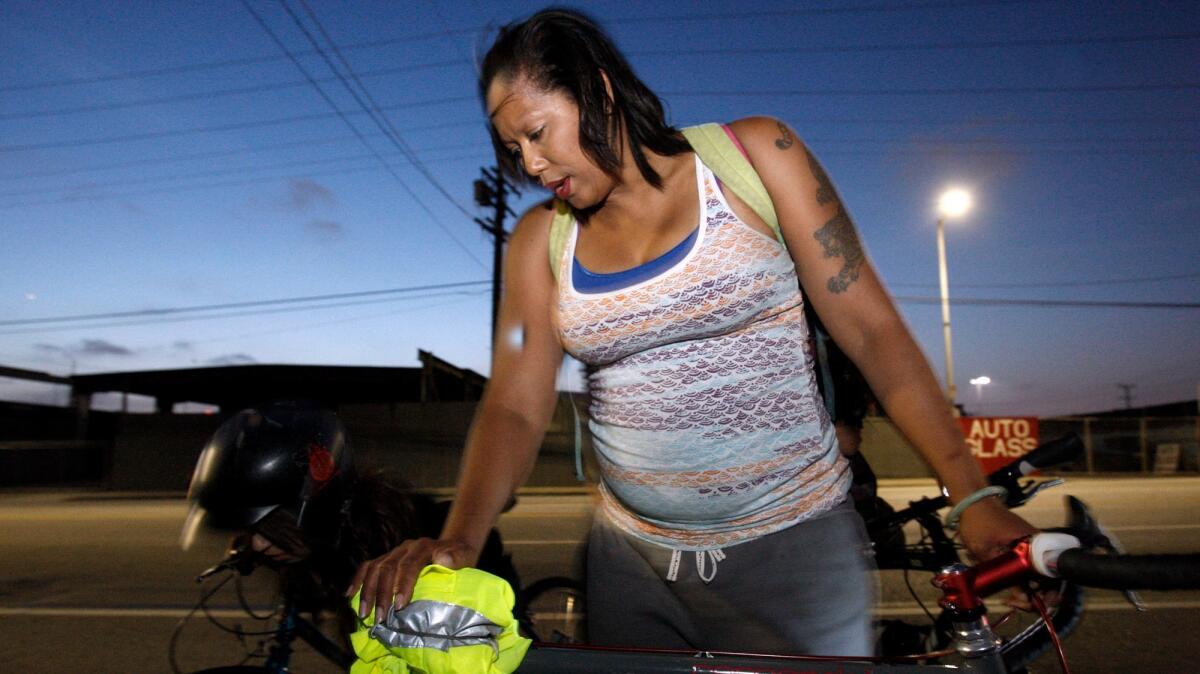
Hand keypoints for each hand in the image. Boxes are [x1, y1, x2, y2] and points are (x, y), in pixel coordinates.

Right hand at [347, 537, 477, 620]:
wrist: (453, 547)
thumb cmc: (459, 557)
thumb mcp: (463, 556)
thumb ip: (456, 558)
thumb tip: (444, 559)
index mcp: (423, 547)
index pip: (409, 565)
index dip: (403, 585)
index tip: (400, 606)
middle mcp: (405, 547)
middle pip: (387, 568)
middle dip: (381, 594)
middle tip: (379, 618)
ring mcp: (394, 552)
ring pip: (374, 568)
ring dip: (367, 591)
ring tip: (364, 614)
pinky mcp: (387, 558)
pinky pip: (368, 567)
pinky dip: (358, 580)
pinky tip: (350, 596)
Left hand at [955, 498, 1057, 610]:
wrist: (972, 501)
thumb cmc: (979, 523)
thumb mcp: (987, 553)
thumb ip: (1007, 575)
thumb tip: (1024, 597)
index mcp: (1037, 546)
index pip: (1054, 579)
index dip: (1046, 597)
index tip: (1025, 602)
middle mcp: (1041, 546)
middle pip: (1048, 581)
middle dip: (1034, 597)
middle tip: (1013, 602)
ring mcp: (1033, 546)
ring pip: (1038, 576)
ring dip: (1026, 590)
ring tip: (1010, 597)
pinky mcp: (1024, 547)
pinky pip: (1029, 568)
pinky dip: (1021, 579)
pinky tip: (1007, 584)